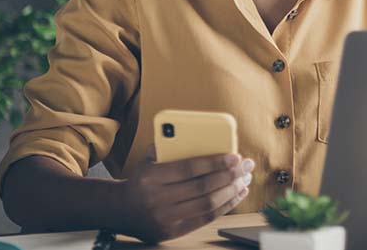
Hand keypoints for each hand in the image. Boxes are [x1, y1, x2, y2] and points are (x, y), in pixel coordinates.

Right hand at [116, 143, 254, 241]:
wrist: (120, 209)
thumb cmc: (142, 179)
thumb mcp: (148, 159)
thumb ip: (169, 146)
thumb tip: (202, 135)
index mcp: (151, 177)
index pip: (190, 168)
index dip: (215, 162)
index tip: (235, 156)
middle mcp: (157, 199)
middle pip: (203, 187)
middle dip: (230, 175)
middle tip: (247, 165)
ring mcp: (164, 218)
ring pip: (207, 204)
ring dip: (231, 191)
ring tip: (245, 179)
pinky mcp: (171, 232)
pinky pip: (205, 218)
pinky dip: (225, 206)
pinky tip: (237, 194)